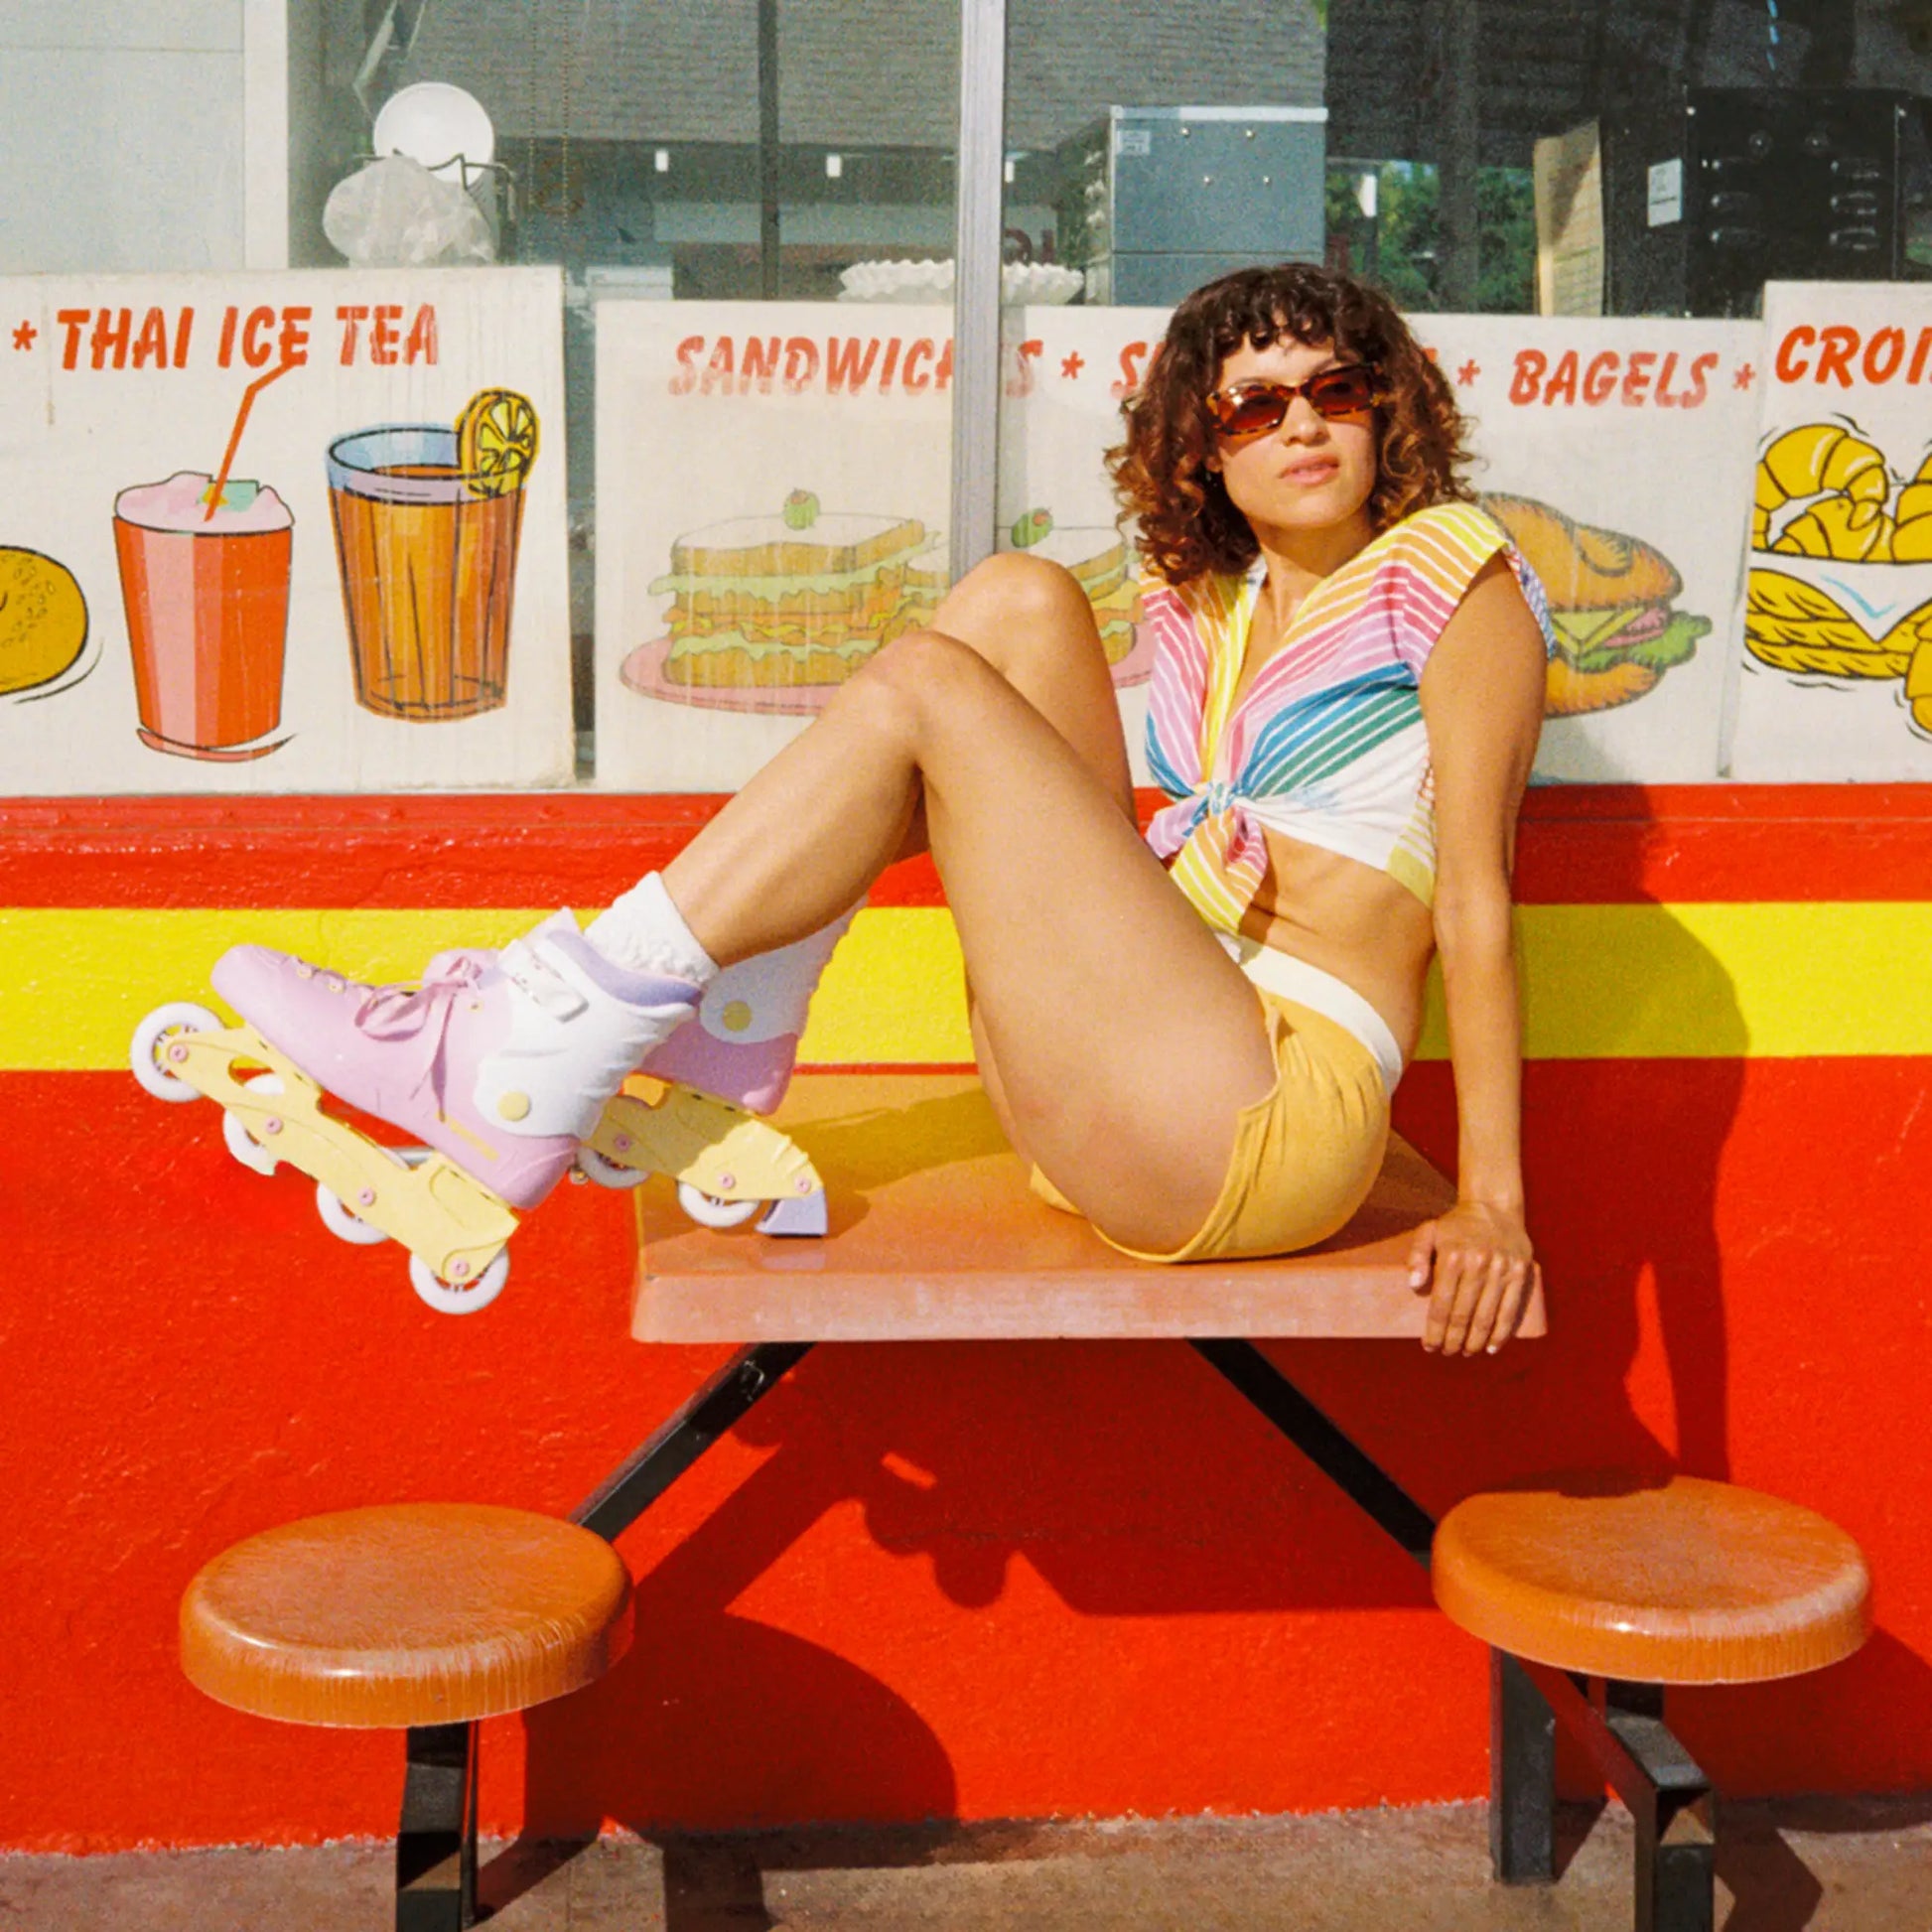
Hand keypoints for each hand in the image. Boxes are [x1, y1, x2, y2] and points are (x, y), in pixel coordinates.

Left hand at [1408, 1200, 1539, 1355]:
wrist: (1494, 1207)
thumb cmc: (1455, 1226)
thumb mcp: (1428, 1232)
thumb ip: (1416, 1256)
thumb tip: (1414, 1285)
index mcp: (1453, 1256)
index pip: (1442, 1304)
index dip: (1435, 1330)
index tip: (1429, 1346)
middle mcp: (1479, 1263)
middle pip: (1463, 1314)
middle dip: (1453, 1340)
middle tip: (1447, 1352)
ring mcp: (1502, 1269)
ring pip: (1487, 1316)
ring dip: (1475, 1341)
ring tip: (1465, 1352)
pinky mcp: (1520, 1273)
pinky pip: (1511, 1310)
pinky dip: (1502, 1333)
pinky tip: (1491, 1348)